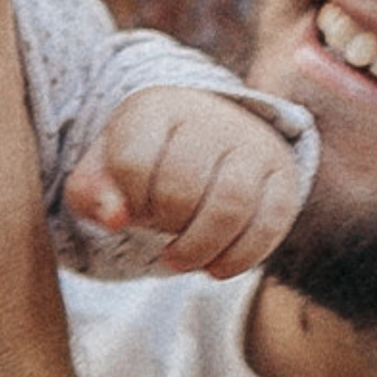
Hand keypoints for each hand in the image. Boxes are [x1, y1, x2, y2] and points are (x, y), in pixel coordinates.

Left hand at [64, 86, 304, 276]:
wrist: (206, 135)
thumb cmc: (146, 159)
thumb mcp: (104, 169)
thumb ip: (92, 193)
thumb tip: (115, 219)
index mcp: (156, 108)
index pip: (133, 163)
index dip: (128, 200)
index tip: (132, 204)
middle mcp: (210, 117)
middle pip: (182, 189)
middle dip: (163, 224)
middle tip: (158, 230)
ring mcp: (252, 144)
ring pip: (229, 207)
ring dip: (198, 249)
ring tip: (179, 260)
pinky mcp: (283, 174)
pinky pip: (269, 224)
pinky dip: (238, 259)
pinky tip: (214, 269)